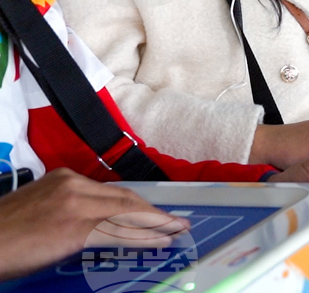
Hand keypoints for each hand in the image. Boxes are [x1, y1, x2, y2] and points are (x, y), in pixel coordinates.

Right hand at [0, 168, 188, 280]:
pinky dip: (142, 238)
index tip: (159, 214)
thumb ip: (69, 210)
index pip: (113, 192)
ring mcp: (75, 205)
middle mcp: (73, 185)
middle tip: (177, 223)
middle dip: (155, 213)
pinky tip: (157, 242)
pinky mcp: (75, 227)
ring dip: (156, 225)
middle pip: (126, 199)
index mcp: (64, 179)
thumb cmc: (4, 236)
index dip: (140, 205)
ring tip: (176, 232)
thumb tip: (94, 224)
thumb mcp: (39, 211)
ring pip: (128, 214)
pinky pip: (118, 232)